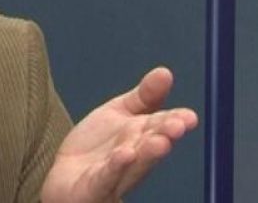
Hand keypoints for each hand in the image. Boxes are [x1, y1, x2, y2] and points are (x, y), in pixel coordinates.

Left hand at [40, 67, 197, 202]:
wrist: (68, 178)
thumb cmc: (98, 147)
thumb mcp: (119, 113)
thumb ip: (143, 95)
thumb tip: (165, 72)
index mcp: (142, 136)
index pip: (162, 126)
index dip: (176, 121)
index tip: (189, 116)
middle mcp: (135, 156)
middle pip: (152, 144)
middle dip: (165, 135)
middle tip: (176, 126)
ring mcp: (117, 173)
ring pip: (135, 163)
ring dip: (147, 153)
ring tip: (159, 142)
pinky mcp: (96, 186)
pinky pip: (106, 177)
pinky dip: (115, 167)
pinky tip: (124, 155)